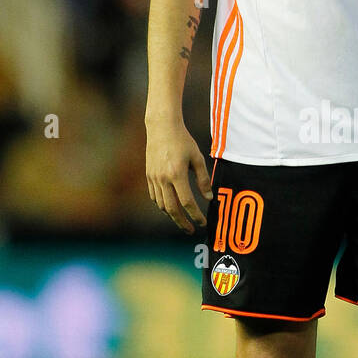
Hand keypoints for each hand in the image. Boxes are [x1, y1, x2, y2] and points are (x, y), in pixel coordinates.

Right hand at [145, 118, 212, 232]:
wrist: (161, 127)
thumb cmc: (182, 140)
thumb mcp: (197, 158)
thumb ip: (203, 179)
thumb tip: (209, 198)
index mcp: (177, 174)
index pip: (187, 202)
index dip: (196, 215)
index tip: (203, 222)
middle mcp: (163, 178)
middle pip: (172, 209)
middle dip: (182, 223)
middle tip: (191, 230)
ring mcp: (153, 178)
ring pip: (162, 205)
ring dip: (172, 215)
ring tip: (182, 220)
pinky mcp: (148, 175)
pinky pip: (154, 196)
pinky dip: (163, 205)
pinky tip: (171, 207)